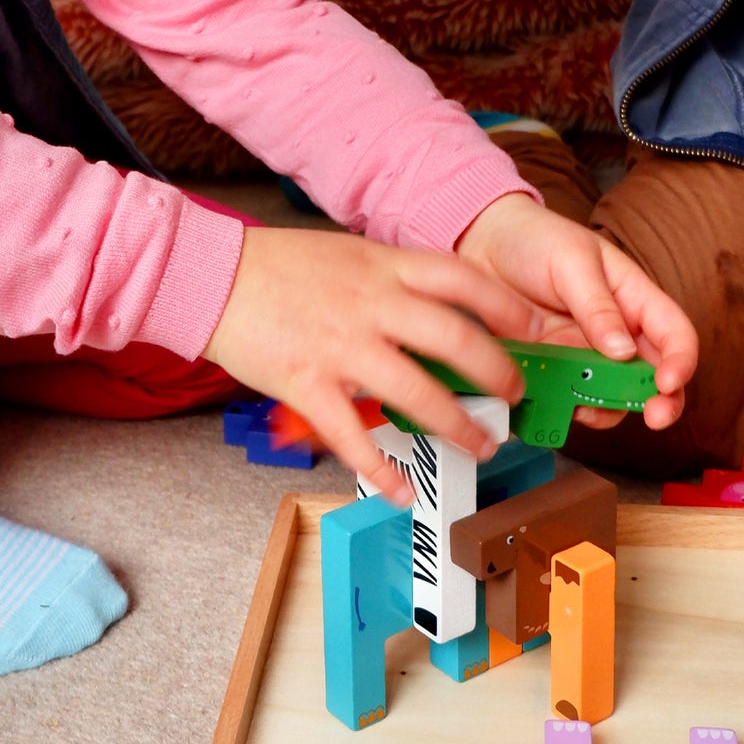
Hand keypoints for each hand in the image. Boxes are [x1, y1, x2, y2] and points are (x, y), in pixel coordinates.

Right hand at [205, 226, 550, 505]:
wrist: (211, 274)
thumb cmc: (276, 264)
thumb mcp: (347, 254)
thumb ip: (390, 279)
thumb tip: (434, 306)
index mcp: (382, 267)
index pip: (462, 280)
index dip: (505, 306)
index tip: (532, 328)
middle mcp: (371, 304)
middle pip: (455, 337)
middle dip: (496, 372)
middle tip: (513, 394)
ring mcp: (341, 345)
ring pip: (417, 391)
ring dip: (457, 423)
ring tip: (482, 443)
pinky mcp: (307, 382)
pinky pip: (353, 435)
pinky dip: (380, 469)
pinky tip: (400, 489)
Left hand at [455, 194, 697, 432]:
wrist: (481, 242)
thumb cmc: (534, 239)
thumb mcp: (570, 261)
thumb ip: (597, 305)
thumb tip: (623, 351)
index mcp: (633, 298)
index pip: (674, 333)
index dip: (681, 361)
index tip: (667, 383)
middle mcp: (616, 332)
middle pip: (654, 375)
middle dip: (661, 401)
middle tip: (653, 418)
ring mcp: (584, 354)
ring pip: (614, 396)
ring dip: (610, 409)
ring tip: (588, 409)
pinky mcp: (553, 368)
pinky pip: (569, 398)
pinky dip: (567, 409)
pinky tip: (555, 405)